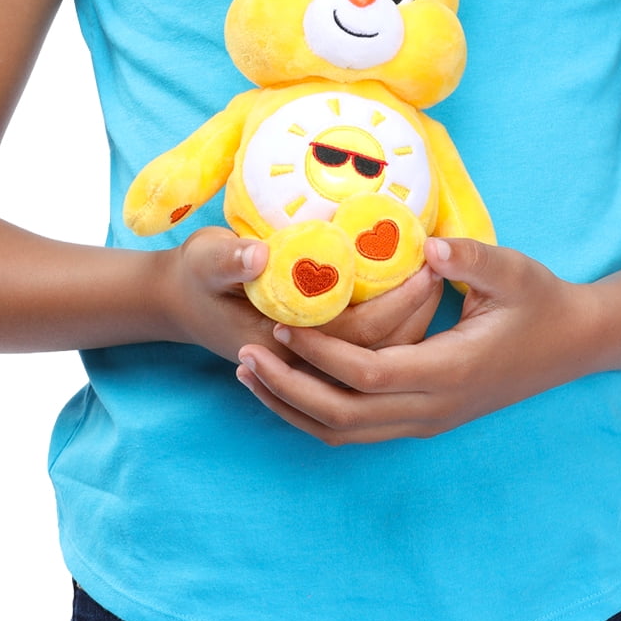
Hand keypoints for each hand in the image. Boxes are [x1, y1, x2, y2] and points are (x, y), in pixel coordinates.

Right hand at [155, 229, 442, 362]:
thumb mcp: (205, 259)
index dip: (396, 301)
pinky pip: (369, 350)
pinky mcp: (318, 356)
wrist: (181, 304)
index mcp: (283, 342)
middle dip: (415, 311)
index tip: (424, 264)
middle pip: (380, 349)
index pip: (358, 332)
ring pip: (380, 354)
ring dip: (411, 322)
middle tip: (439, 267)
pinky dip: (395, 329)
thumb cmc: (195, 278)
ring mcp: (312, 364)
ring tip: (433, 278)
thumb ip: (228, 260)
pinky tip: (412, 300)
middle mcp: (304, 363)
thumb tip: (257, 255)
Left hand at [234, 236, 598, 443]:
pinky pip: (357, 428)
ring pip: (344, 432)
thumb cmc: (541, 301)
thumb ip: (470, 257)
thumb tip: (427, 245)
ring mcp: (427, 420)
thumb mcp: (512, 271)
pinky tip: (287, 385)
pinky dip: (314, 413)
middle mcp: (433, 408)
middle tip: (242, 353)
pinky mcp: (422, 418)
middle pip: (343, 415)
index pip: (369, 374)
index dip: (321, 355)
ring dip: (292, 406)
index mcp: (450, 371)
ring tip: (248, 372)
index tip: (282, 326)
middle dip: (287, 388)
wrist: (573, 343)